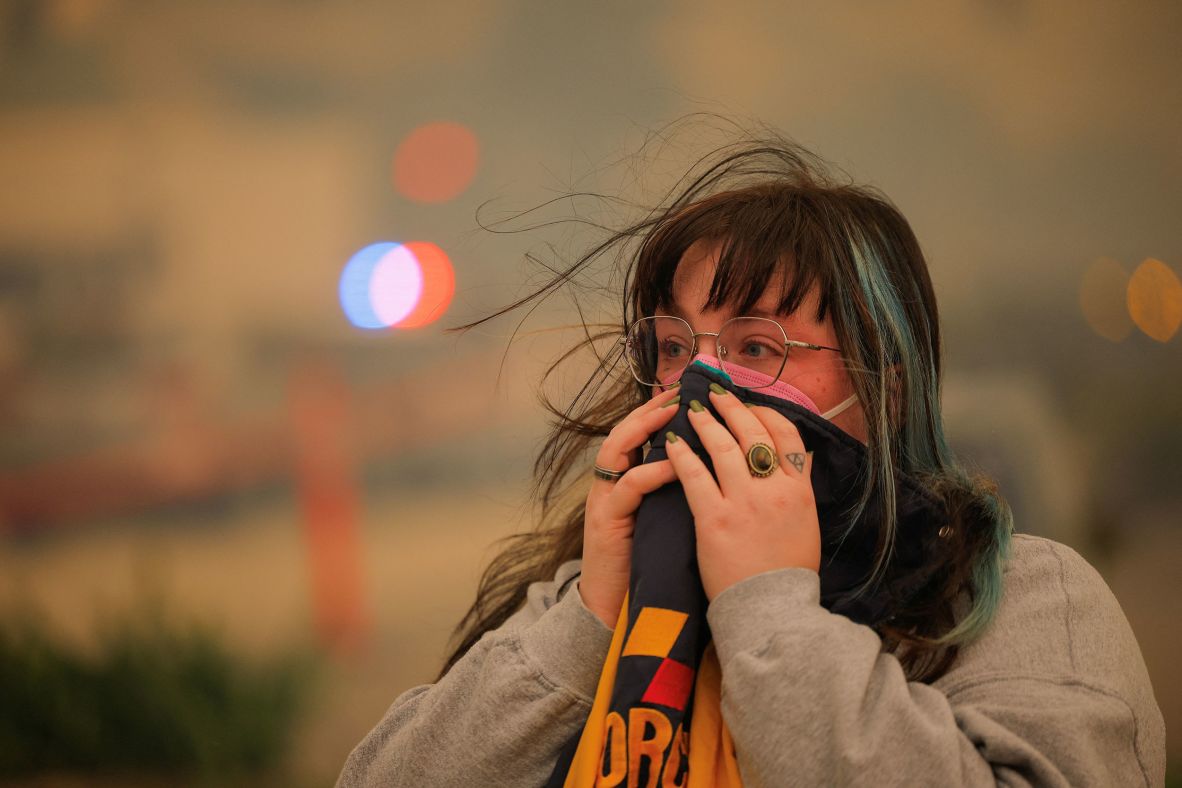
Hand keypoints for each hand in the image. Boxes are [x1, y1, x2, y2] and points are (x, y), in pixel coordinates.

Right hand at [580, 387, 679, 627]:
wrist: (617, 614)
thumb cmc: (653, 568)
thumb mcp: (671, 522)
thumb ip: (686, 493)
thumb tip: (727, 469)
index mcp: (628, 482)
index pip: (642, 434)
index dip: (662, 411)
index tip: (691, 393)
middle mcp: (612, 484)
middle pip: (625, 430)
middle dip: (652, 409)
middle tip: (681, 393)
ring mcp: (605, 501)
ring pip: (616, 449)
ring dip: (644, 428)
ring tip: (674, 416)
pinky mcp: (605, 523)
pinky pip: (628, 487)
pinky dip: (651, 472)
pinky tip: (675, 464)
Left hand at [664, 388, 819, 600]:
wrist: (772, 611)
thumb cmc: (787, 573)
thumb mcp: (806, 524)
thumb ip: (799, 490)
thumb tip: (795, 459)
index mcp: (800, 491)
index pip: (786, 435)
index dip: (766, 414)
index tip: (750, 406)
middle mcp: (775, 490)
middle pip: (753, 433)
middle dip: (733, 408)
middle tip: (716, 394)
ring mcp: (745, 503)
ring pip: (723, 447)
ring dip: (706, 422)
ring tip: (692, 409)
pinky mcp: (715, 519)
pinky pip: (695, 476)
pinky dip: (683, 455)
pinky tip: (673, 443)